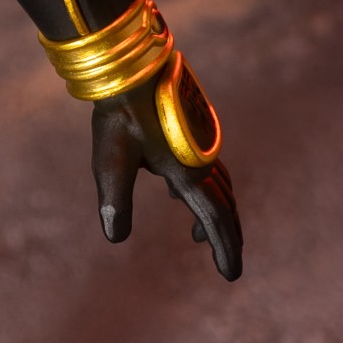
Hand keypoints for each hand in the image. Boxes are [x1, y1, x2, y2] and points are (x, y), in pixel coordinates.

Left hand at [92, 83, 242, 280]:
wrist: (131, 66)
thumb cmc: (119, 113)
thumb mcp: (110, 161)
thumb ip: (114, 201)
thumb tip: (115, 237)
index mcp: (187, 172)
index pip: (214, 219)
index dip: (225, 249)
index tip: (231, 276)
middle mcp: (201, 159)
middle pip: (224, 205)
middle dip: (226, 236)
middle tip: (227, 263)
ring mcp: (199, 142)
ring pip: (218, 185)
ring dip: (216, 213)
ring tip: (198, 237)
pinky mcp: (191, 129)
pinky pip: (205, 167)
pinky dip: (202, 188)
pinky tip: (173, 190)